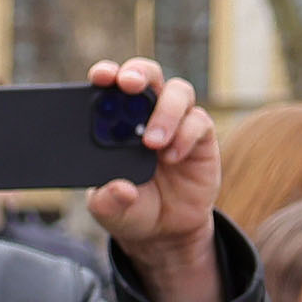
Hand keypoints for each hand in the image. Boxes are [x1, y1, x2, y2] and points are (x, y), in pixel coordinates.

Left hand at [83, 59, 223, 301]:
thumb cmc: (130, 208)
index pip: (109, 87)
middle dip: (138, 73)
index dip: (106, 74)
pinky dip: (185, 135)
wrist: (164, 228)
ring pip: (177, 91)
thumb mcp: (108, 210)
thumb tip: (118, 189)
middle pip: (146, 75)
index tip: (100, 76)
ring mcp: (175, 121)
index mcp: (113, 122)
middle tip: (128, 85)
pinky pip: (198, 121)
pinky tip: (172, 157)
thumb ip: (106, 201)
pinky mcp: (200, 136)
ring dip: (164, 112)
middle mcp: (145, 113)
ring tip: (151, 143)